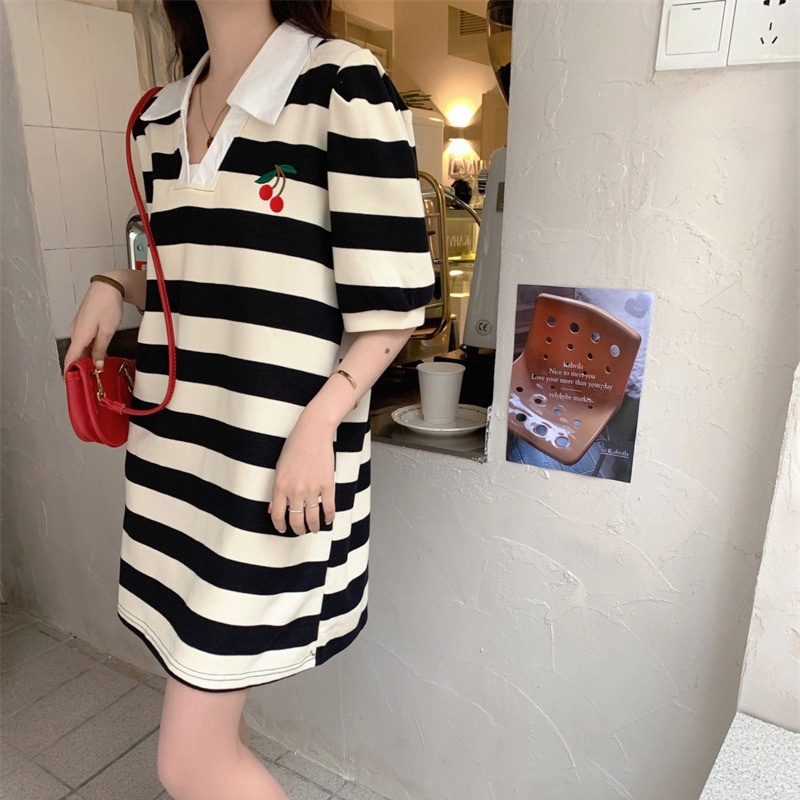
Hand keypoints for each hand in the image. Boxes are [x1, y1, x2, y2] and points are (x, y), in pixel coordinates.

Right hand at [63, 281, 123, 378]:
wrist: (107, 287)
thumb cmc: (108, 304)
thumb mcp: (107, 331)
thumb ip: (101, 349)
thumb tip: (97, 365)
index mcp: (79, 335)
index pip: (70, 359)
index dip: (70, 373)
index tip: (73, 384)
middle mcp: (75, 332)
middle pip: (75, 355)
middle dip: (82, 368)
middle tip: (93, 381)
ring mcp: (78, 328)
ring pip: (80, 349)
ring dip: (87, 359)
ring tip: (98, 370)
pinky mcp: (83, 325)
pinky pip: (83, 341)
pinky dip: (89, 350)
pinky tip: (99, 355)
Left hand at [268, 415, 335, 534]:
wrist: (313, 433)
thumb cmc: (294, 446)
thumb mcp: (279, 468)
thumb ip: (277, 490)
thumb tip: (273, 509)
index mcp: (280, 486)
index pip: (277, 515)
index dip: (280, 526)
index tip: (283, 529)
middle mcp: (295, 490)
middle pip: (296, 520)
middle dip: (298, 529)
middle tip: (300, 530)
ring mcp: (312, 489)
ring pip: (312, 518)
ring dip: (313, 527)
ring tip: (313, 529)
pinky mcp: (327, 485)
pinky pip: (329, 507)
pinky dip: (328, 517)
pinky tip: (327, 520)